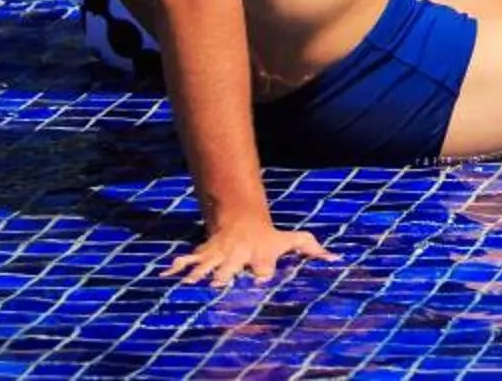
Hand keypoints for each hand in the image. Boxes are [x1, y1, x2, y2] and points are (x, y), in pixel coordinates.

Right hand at [163, 221, 334, 286]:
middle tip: (218, 283)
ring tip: (190, 282)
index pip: (262, 265)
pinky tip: (165, 274)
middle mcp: (238, 256)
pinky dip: (177, 266)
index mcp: (260, 255)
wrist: (243, 218)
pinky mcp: (204, 254)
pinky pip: (188, 260)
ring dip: (199, 273)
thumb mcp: (292, 240)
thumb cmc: (270, 237)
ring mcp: (220, 255)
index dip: (262, 270)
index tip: (261, 277)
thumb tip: (336, 258)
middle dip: (225, 274)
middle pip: (231, 267)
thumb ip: (312, 249)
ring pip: (207, 264)